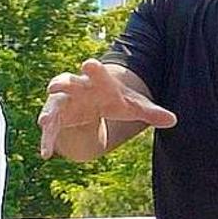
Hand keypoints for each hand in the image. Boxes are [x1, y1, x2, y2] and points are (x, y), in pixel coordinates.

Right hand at [37, 59, 178, 158]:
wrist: (94, 101)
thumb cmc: (115, 100)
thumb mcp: (134, 106)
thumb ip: (152, 112)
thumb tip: (174, 120)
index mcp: (98, 82)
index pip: (96, 73)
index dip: (92, 69)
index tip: (87, 64)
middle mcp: (77, 88)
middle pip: (67, 82)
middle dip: (61, 83)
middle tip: (54, 85)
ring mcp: (63, 102)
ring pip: (52, 105)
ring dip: (47, 113)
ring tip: (43, 123)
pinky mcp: (55, 117)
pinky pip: (49, 129)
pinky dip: (47, 140)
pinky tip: (45, 154)